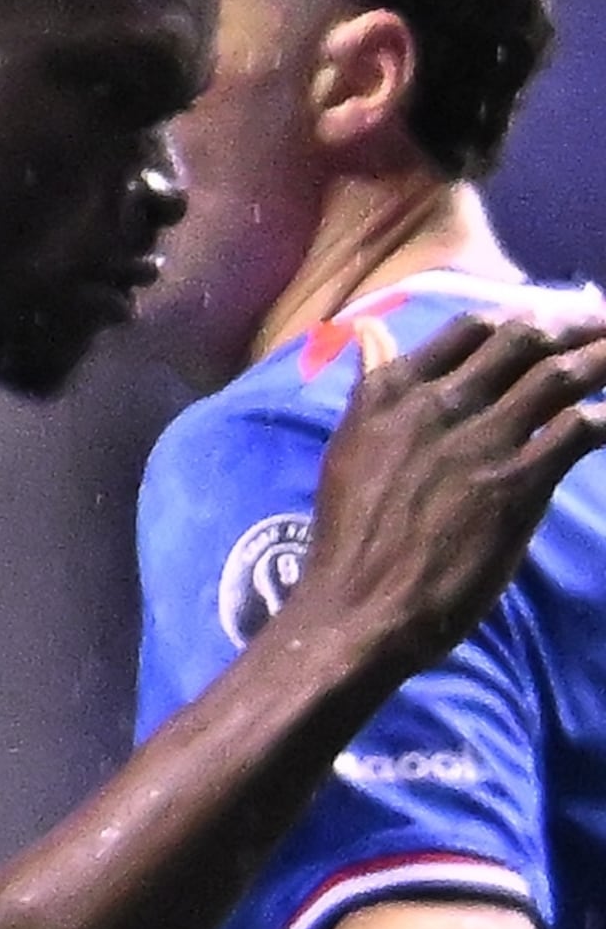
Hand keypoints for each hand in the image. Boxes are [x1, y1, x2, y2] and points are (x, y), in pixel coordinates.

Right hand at [286, 307, 605, 683]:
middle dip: (573, 328)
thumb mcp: (349, 448)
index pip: (469, 329)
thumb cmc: (351, 537)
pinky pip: (580, 428)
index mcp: (390, 393)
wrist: (357, 607)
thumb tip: (371, 333)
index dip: (519, 321)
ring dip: (603, 359)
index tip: (546, 328)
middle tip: (603, 331)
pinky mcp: (515, 483)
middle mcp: (435, 405)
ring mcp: (478, 442)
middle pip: (522, 339)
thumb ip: (372, 390)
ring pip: (559, 375)